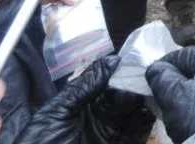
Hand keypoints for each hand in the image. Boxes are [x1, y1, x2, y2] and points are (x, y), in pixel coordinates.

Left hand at [14, 55, 153, 143]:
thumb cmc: (41, 143)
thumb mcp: (58, 112)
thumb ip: (84, 87)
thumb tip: (112, 60)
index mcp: (85, 103)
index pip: (109, 81)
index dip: (123, 70)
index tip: (138, 59)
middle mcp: (101, 116)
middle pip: (127, 95)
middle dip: (138, 83)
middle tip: (150, 74)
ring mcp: (112, 132)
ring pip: (136, 111)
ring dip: (146, 99)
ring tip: (153, 89)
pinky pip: (138, 132)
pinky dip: (146, 121)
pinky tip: (147, 110)